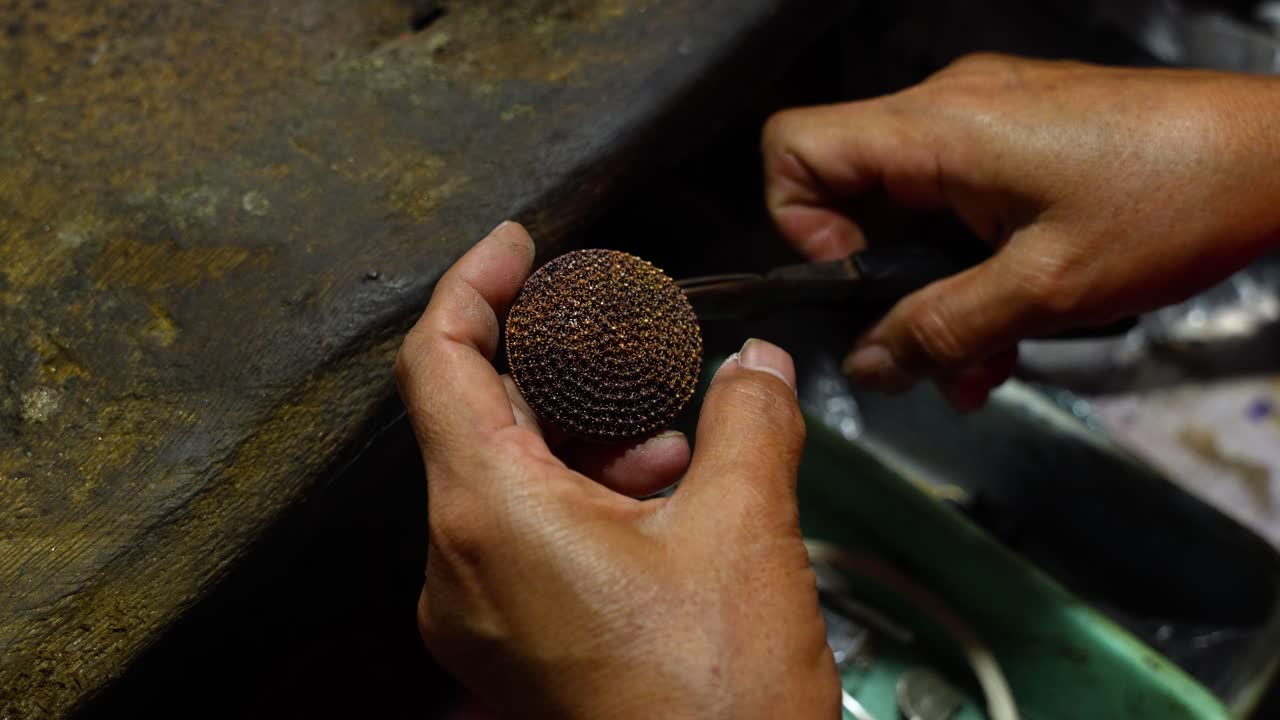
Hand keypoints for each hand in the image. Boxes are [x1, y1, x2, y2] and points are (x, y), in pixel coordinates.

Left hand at [395, 222, 838, 719]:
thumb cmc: (714, 703)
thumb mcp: (746, 531)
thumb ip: (751, 420)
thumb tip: (759, 364)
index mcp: (490, 516)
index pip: (440, 361)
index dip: (475, 285)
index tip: (518, 247)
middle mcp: (458, 565)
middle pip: (482, 416)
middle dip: (566, 369)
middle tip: (634, 343)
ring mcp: (477, 613)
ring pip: (510, 477)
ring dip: (589, 437)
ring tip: (677, 440)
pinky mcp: (511, 643)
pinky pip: (524, 534)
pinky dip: (585, 495)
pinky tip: (664, 497)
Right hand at [764, 53, 1279, 408]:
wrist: (1278, 154)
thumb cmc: (1174, 200)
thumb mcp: (1046, 288)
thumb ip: (943, 329)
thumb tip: (869, 364)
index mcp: (938, 128)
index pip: (795, 147)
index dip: (800, 224)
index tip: (859, 283)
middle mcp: (949, 110)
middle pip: (850, 191)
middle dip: (882, 286)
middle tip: (930, 355)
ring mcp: (987, 121)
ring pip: (909, 211)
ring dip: (933, 294)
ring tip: (984, 360)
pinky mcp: (1021, 137)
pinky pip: (958, 204)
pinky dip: (968, 268)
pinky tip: (1012, 323)